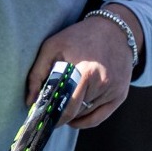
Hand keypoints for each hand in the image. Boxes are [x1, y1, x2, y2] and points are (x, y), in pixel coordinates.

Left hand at [25, 3, 139, 129]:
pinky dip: (85, 120)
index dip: (53, 117)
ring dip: (73, 113)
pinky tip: (75, 117)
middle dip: (61, 114)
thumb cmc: (80, 37)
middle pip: (76, 113)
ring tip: (65, 101)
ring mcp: (114, 91)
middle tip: (50, 110)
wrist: (115, 30)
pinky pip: (99, 117)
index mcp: (86, 73)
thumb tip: (30, 102)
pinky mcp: (121, 95)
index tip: (42, 117)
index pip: (67, 108)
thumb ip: (37, 74)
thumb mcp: (53, 47)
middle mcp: (103, 84)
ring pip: (86, 115)